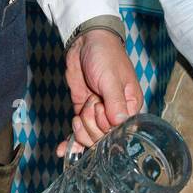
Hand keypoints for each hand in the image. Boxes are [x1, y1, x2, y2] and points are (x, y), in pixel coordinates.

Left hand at [57, 29, 141, 156]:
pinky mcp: (83, 111)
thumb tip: (120, 125)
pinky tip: (63, 150)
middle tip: (91, 102)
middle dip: (91, 124)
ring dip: (80, 128)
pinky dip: (71, 142)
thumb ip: (115, 102)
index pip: (120, 132)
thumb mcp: (111, 78)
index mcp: (130, 106)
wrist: (86, 42)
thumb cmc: (105, 56)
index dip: (106, 126)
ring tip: (80, 111)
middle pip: (102, 137)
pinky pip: (78, 132)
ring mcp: (98, 113)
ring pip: (89, 137)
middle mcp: (116, 113)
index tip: (100, 108)